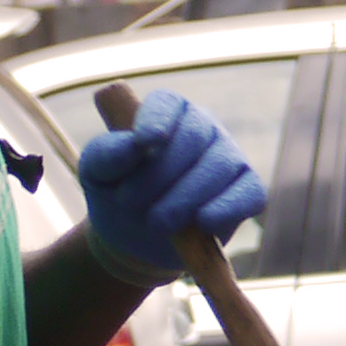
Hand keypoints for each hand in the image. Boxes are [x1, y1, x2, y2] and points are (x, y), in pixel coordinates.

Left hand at [77, 89, 265, 276]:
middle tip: (134, 206)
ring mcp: (228, 158)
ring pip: (220, 166)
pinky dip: (228, 207)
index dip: (158, 120)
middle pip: (194, 136)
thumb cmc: (117, 193)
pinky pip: (249, 193)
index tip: (146, 142)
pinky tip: (205, 222)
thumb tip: (134, 145)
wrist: (136, 240)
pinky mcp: (247, 191)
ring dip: (187, 197)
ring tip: (159, 224)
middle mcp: (203, 128)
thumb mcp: (96, 174)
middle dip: (163, 174)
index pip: (167, 104)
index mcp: (166, 113)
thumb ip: (106, 154)